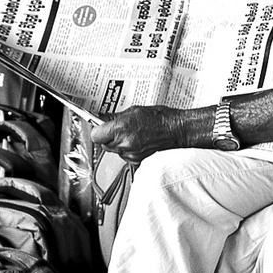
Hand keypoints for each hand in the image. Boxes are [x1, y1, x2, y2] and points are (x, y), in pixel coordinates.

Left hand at [90, 105, 204, 163]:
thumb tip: (104, 118)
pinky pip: (125, 156)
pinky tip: (138, 141)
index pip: (96, 136)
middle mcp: (124, 144)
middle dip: (108, 137)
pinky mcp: (137, 161)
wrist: (176, 130)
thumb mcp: (134, 111)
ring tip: (132, 134)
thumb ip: (116, 117)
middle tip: (117, 129)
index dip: (98, 131)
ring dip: (119, 144)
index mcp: (120, 129)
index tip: (100, 127)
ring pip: (115, 151)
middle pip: (104, 144)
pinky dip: (128, 150)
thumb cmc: (159, 118)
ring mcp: (130, 154)